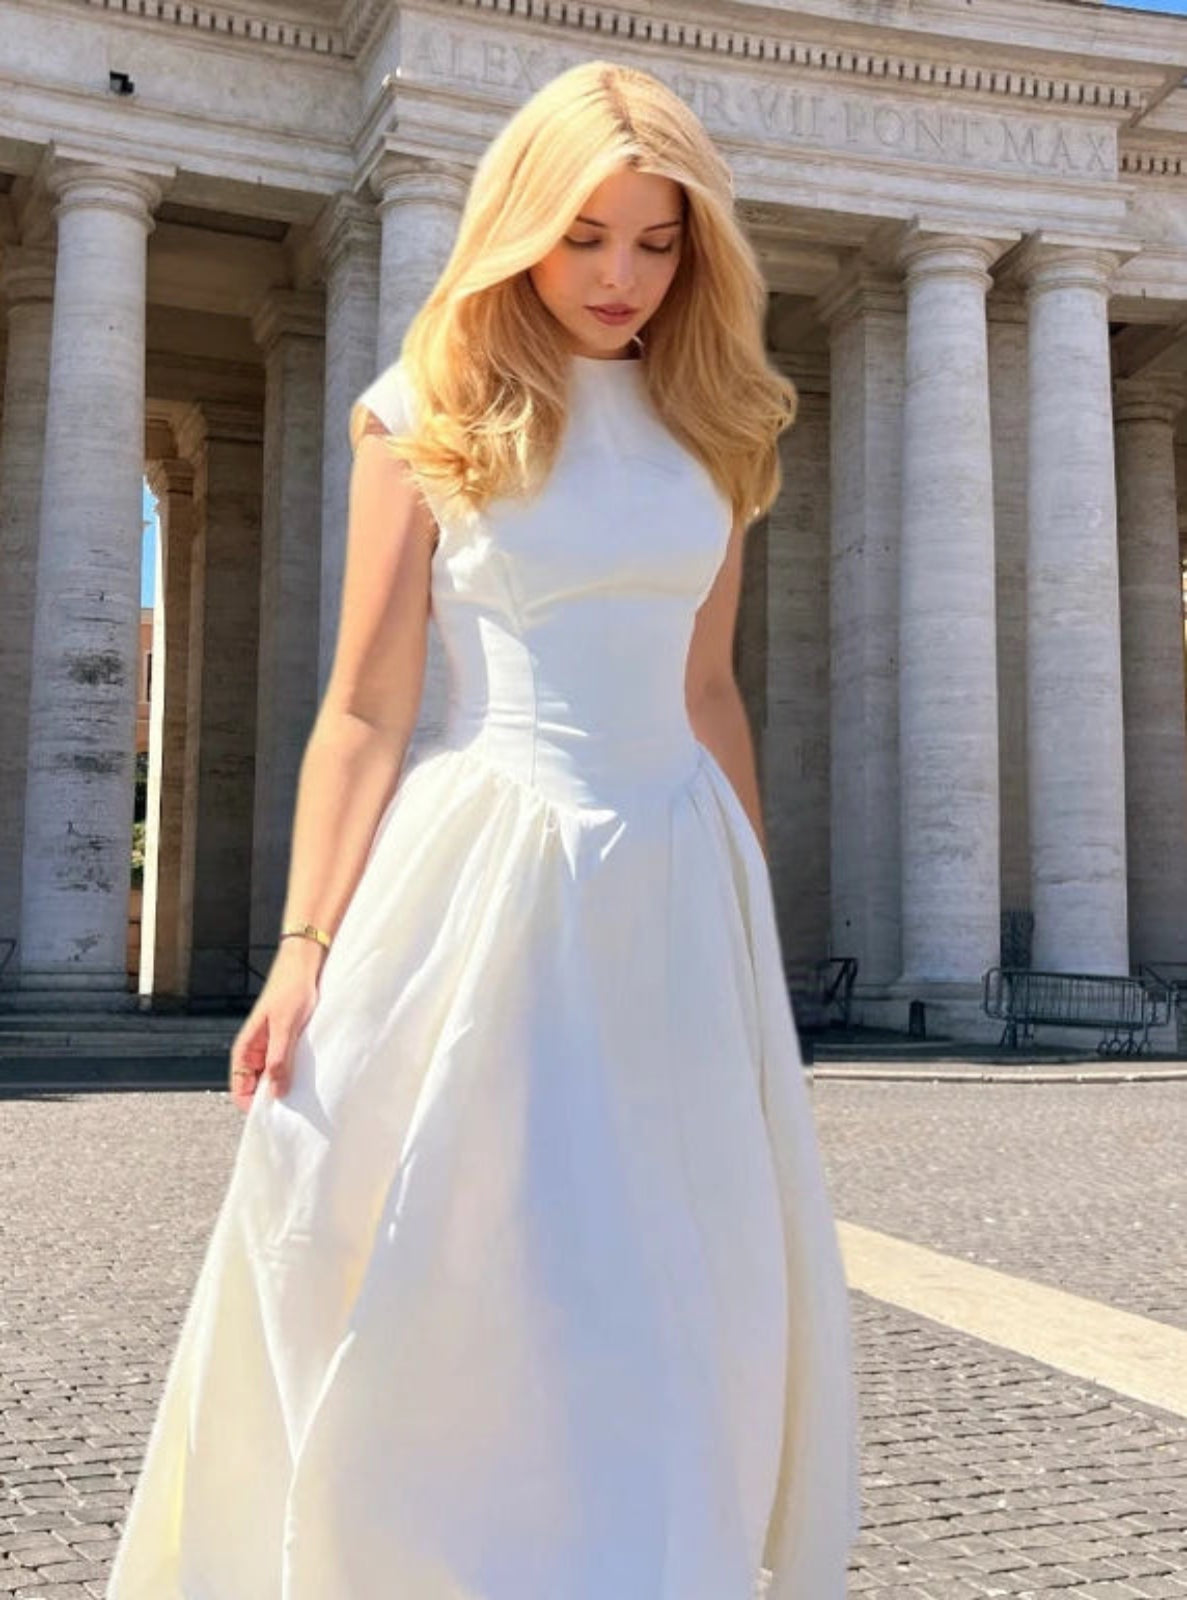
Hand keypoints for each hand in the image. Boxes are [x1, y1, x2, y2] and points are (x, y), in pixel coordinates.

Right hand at [228, 938, 325, 1110]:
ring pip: (274, 1080)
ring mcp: (270, 1049)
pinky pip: (287, 1067)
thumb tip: (275, 1093)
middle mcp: (255, 1053)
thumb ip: (279, 1059)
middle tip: (295, 1110)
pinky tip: (311, 1078)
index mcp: (245, 1050)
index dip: (254, 1106)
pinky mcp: (286, 1044)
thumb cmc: (291, 990)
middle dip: (273, 1099)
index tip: (276, 1117)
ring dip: (286, 1087)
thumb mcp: (285, 1027)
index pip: (240, 1091)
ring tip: (305, 1095)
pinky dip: (296, 1074)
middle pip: (257, 1089)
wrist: (304, 966)